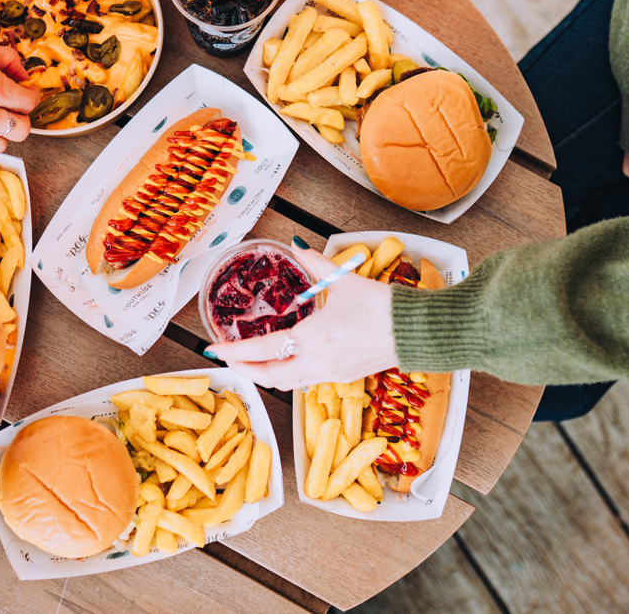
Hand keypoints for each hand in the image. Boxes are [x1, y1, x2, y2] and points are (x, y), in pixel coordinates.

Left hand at [208, 245, 396, 389]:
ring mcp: (330, 374)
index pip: (263, 350)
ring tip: (251, 363)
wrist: (415, 332)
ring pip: (286, 384)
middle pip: (269, 377)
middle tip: (229, 358)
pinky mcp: (343, 377)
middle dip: (245, 369)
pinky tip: (285, 364)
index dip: (235, 351)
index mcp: (313, 339)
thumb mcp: (343, 280)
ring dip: (264, 376)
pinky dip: (287, 376)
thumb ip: (315, 263)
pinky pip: (305, 382)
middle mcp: (317, 362)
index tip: (213, 349)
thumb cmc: (381, 307)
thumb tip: (296, 244)